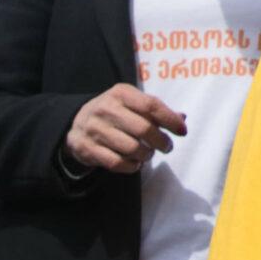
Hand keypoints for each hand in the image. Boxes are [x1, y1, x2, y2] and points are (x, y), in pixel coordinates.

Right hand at [63, 83, 187, 173]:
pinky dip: (132, 166)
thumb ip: (156, 111)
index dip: (170, 119)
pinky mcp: (87, 148)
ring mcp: (94, 129)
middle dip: (161, 141)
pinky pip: (117, 163)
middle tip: (167, 147)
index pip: (151, 105)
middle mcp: (106, 109)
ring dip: (147, 155)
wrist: (77, 123)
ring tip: (149, 154)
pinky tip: (136, 162)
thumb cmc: (114, 113)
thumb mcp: (132, 104)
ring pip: (132, 148)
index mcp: (121, 93)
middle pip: (144, 129)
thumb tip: (182, 119)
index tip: (182, 131)